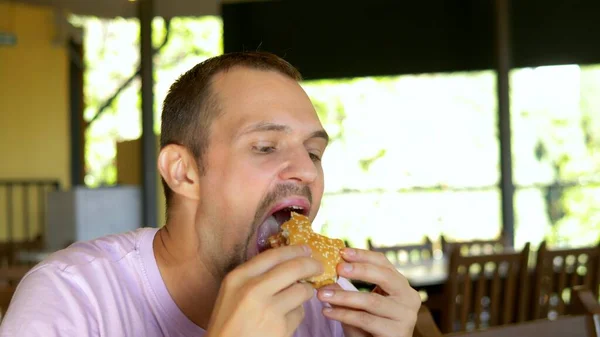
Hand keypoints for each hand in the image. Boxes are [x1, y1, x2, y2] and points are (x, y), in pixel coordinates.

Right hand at [205, 244, 322, 336]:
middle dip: (312, 265)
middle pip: (295, 267)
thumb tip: (285, 262)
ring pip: (302, 290)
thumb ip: (253, 277)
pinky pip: (299, 314)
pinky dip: (296, 315)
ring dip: (305, 293)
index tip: (306, 249)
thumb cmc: (227, 324)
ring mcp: (269, 309)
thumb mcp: (231, 293)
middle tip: (318, 267)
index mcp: (238, 277)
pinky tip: (284, 320)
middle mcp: (253, 289)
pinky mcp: (281, 328)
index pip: (274, 255)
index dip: (294, 250)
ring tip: (297, 298)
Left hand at [317, 248, 420, 336]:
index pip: (384, 263)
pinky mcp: (397, 333)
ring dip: (343, 296)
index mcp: (401, 285)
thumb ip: (350, 289)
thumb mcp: (360, 304)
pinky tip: (328, 311)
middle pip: (385, 276)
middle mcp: (409, 298)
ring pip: (371, 300)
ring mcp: (406, 316)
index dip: (364, 255)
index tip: (342, 252)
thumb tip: (329, 274)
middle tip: (337, 268)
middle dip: (359, 270)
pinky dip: (344, 314)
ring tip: (322, 294)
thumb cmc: (369, 327)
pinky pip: (366, 320)